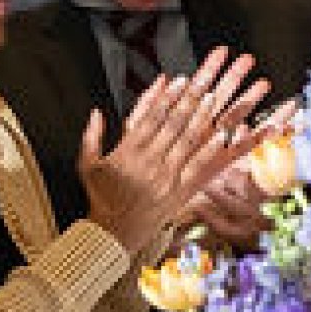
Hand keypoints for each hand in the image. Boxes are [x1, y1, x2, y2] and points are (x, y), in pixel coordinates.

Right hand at [81, 47, 272, 258]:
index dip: (166, 96)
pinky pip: (197, 167)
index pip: (150, 117)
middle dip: (188, 99)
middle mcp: (149, 161)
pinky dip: (209, 150)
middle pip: (172, 123)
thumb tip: (95, 112)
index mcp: (127, 151)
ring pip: (186, 140)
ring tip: (213, 98)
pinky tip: (222, 136)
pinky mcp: (178, 191)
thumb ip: (91, 136)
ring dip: (201, 117)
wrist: (113, 231)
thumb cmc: (101, 197)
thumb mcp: (87, 164)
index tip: (179, 80)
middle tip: (203, 80)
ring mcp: (165, 176)